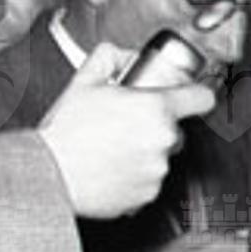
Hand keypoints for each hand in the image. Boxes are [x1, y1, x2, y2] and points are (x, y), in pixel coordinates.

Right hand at [37, 43, 213, 220]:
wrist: (50, 173)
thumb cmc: (66, 132)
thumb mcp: (84, 81)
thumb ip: (109, 58)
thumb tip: (124, 56)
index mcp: (154, 108)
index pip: (200, 98)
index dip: (196, 95)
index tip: (191, 97)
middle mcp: (162, 140)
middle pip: (176, 131)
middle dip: (156, 127)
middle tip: (126, 125)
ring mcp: (156, 170)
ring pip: (160, 157)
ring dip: (144, 152)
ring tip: (111, 149)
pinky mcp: (147, 195)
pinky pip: (148, 182)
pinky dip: (135, 177)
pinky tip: (111, 168)